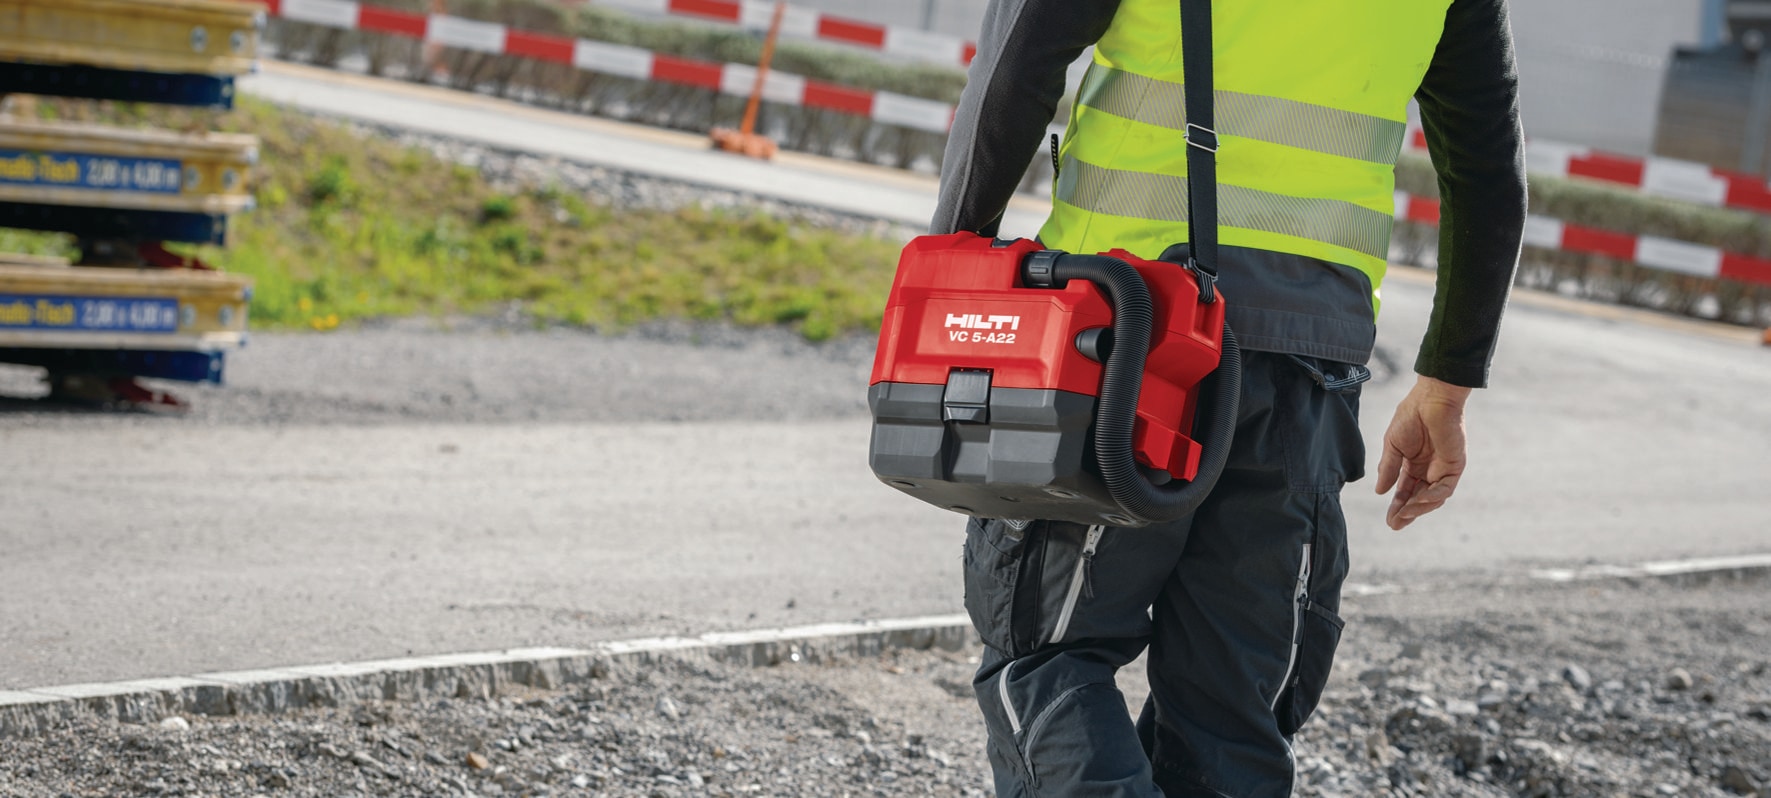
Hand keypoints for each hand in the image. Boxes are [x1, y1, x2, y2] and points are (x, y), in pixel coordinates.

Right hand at [1375, 376, 1472, 529]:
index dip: (1396, 505)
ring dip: (1419, 508)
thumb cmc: (1411, 416)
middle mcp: (1429, 469)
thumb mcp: (1392, 445)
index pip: (1405, 490)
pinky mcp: (1455, 465)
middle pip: (1418, 498)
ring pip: (1433, 497)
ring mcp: (1443, 468)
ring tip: (1404, 514)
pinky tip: (1419, 500)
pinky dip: (1433, 496)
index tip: (1389, 520)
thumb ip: (1388, 468)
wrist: (1431, 399)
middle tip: (1395, 525)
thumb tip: (1380, 492)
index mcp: (1413, 464)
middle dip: (1407, 513)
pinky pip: (1445, 488)